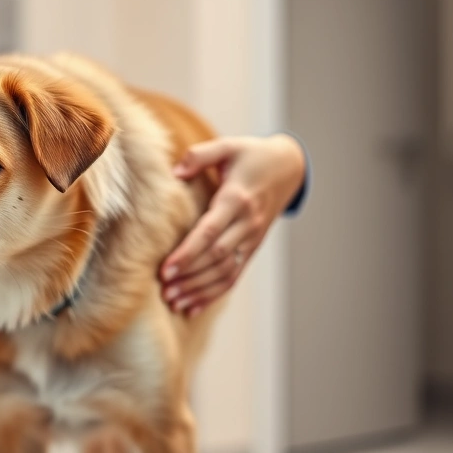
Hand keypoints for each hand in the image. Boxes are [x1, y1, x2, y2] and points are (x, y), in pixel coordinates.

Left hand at [160, 134, 305, 315]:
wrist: (288, 168)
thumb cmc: (250, 155)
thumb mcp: (227, 146)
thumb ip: (199, 156)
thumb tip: (175, 173)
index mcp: (237, 199)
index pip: (210, 231)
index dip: (188, 252)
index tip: (166, 268)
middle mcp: (247, 223)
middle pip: (217, 257)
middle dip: (190, 276)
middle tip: (164, 290)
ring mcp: (252, 238)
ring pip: (226, 271)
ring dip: (199, 289)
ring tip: (173, 302)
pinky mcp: (253, 247)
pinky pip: (234, 275)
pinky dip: (214, 293)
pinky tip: (193, 307)